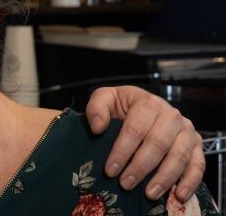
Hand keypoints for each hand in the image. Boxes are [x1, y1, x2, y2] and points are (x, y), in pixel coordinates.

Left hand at [84, 85, 203, 201]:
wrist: (144, 107)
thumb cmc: (122, 106)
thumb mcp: (105, 99)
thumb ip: (97, 108)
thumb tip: (98, 127)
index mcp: (149, 103)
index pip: (135, 129)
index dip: (122, 151)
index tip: (110, 170)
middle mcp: (172, 115)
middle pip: (158, 144)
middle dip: (140, 167)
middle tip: (125, 184)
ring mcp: (187, 131)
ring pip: (179, 156)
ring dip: (164, 178)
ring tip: (149, 194)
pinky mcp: (197, 145)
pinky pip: (198, 165)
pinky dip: (191, 182)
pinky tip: (178, 195)